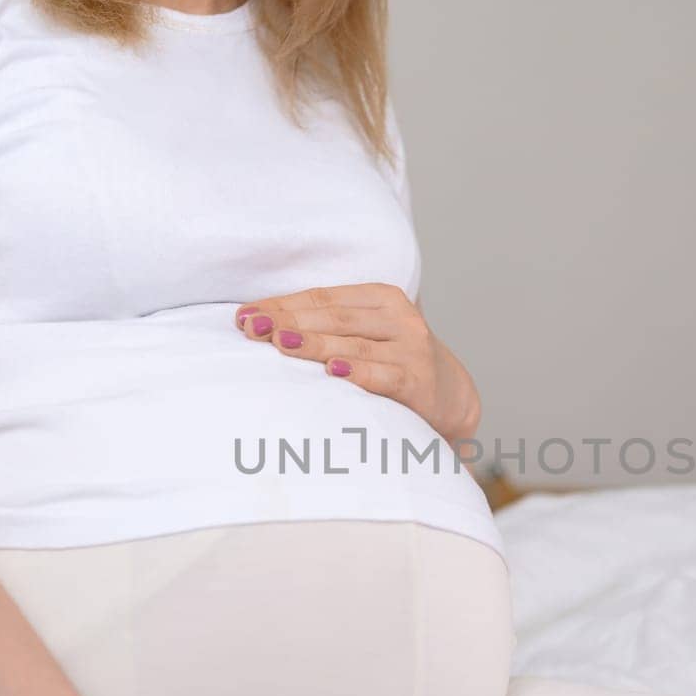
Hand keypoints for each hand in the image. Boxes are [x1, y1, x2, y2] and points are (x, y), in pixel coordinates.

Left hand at [236, 284, 481, 443]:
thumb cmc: (393, 362)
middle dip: (288, 322)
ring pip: (353, 344)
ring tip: (280, 342)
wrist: (449, 397)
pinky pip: (383, 374)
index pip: (322, 298)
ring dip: (313, 344)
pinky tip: (332, 371)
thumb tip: (259, 323)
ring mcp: (411, 348)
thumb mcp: (367, 333)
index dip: (282, 305)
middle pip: (334, 318)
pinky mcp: (418, 380)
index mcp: (381, 297)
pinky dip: (357, 372)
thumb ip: (326, 325)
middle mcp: (400, 317)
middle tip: (252, 329)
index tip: (245, 315)